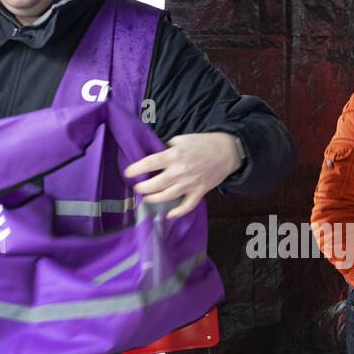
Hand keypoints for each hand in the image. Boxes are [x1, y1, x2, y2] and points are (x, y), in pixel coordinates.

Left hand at [124, 131, 242, 218]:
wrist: (226, 151)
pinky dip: (177, 212)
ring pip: (167, 196)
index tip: (127, 173)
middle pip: (155, 184)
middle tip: (137, 188)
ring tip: (147, 198)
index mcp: (174, 156)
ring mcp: (190, 184)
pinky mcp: (199, 192)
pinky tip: (168, 214)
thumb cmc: (202, 143)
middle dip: (142, 188)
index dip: (136, 169)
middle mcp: (179, 171)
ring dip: (154, 199)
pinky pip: (187, 206)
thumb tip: (155, 157)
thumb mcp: (182, 139)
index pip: (149, 163)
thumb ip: (167, 148)